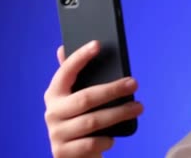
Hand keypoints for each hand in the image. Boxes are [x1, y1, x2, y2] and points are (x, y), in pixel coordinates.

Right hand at [44, 41, 143, 157]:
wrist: (75, 157)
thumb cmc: (83, 119)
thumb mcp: (80, 99)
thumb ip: (76, 77)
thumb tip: (63, 48)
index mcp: (54, 94)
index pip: (65, 71)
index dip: (80, 57)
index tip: (97, 44)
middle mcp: (52, 112)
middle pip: (86, 98)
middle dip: (113, 90)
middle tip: (134, 83)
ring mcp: (56, 133)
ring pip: (92, 121)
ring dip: (119, 113)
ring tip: (138, 107)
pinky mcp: (62, 153)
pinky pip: (90, 143)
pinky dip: (106, 139)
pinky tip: (114, 136)